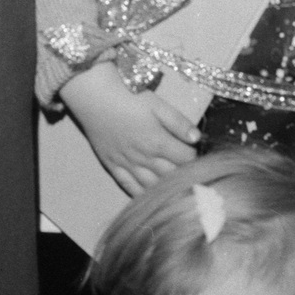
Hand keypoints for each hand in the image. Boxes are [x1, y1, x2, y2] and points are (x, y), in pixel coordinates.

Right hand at [61, 61, 199, 195]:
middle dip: (184, 174)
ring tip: (176, 186)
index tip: (199, 152)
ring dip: (165, 188)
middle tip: (191, 171)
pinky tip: (149, 197)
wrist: (96, 98)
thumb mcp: (158, 104)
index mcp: (158, 142)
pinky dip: (140, 194)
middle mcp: (144, 159)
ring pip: (151, 185)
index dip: (195, 156)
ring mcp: (127, 165)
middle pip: (171, 175)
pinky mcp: (113, 166)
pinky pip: (128, 187)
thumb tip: (197, 138)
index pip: (186, 158)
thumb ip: (178, 122)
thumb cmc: (129, 97)